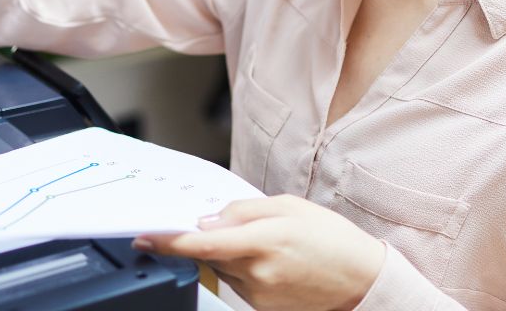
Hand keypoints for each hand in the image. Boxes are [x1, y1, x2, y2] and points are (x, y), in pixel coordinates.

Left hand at [133, 195, 384, 310]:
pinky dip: (244, 268)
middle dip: (211, 236)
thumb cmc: (332, 240)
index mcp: (262, 242)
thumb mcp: (289, 206)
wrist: (363, 282)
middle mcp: (257, 274)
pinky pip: (239, 283)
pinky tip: (272, 260)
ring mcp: (259, 297)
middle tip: (239, 224)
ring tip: (269, 242)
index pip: (200, 243)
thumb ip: (243, 211)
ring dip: (230, 252)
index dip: (167, 242)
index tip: (142, 237)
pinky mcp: (263, 309)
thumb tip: (208, 219)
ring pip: (223, 268)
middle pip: (210, 253)